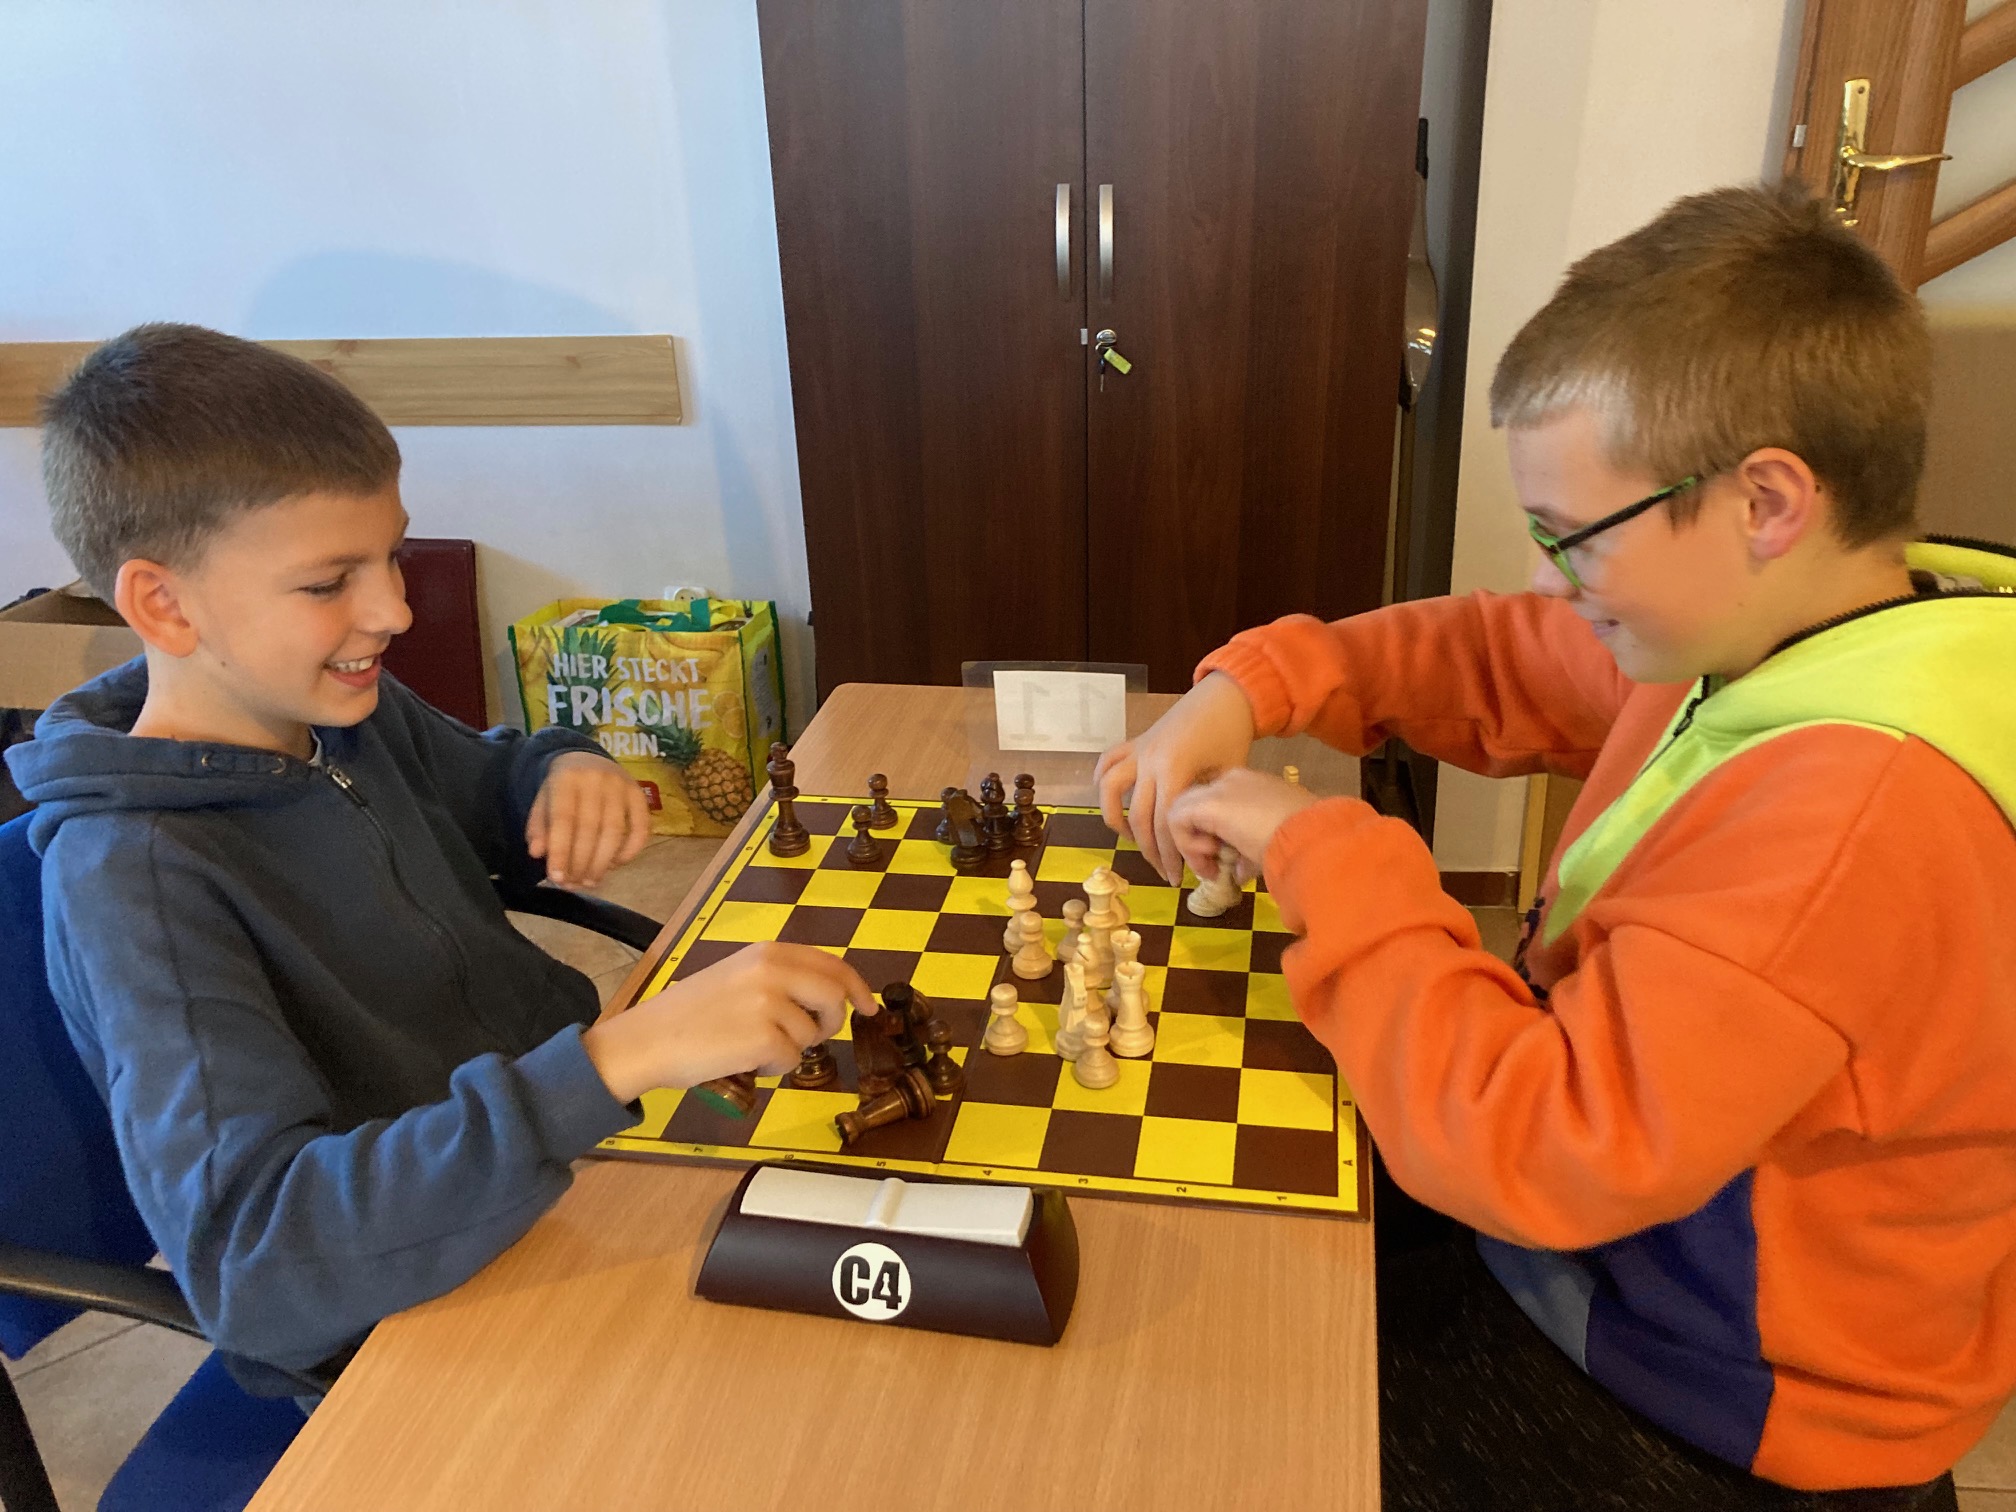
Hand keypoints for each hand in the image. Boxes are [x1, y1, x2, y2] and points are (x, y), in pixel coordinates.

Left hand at [527, 751, 650, 888]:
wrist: (588, 758)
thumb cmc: (562, 788)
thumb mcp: (543, 801)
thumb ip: (538, 827)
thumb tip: (537, 853)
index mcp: (566, 779)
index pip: (564, 819)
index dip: (561, 851)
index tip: (557, 877)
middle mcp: (595, 779)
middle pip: (591, 828)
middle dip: (582, 862)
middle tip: (575, 884)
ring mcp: (621, 785)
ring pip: (615, 832)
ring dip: (603, 862)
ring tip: (592, 881)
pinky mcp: (640, 794)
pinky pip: (641, 827)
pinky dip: (631, 850)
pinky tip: (617, 864)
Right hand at [581, 943, 875, 1103]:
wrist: (648, 1039)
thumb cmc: (688, 1014)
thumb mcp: (736, 975)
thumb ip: (779, 977)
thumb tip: (828, 994)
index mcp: (767, 952)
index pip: (831, 964)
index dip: (856, 986)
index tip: (867, 1006)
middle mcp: (772, 971)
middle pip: (835, 995)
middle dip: (833, 1021)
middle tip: (816, 1036)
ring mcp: (770, 1004)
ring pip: (812, 1034)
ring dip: (790, 1048)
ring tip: (752, 1046)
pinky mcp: (764, 1037)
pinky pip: (791, 1060)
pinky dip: (772, 1068)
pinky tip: (744, 1061)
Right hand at [1094, 672, 1256, 883]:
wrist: (1226, 696)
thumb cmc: (1232, 735)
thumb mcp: (1228, 775)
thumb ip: (1211, 808)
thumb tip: (1205, 846)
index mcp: (1175, 769)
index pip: (1165, 823)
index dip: (1172, 854)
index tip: (1180, 876)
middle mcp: (1149, 761)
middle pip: (1139, 817)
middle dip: (1151, 850)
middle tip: (1165, 872)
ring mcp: (1139, 750)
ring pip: (1110, 790)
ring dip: (1116, 819)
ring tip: (1131, 839)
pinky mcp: (1135, 741)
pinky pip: (1108, 762)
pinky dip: (1102, 782)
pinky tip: (1112, 801)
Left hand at [1165, 768, 1319, 885]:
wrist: (1311, 836)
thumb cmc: (1302, 840)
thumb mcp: (1272, 843)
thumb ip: (1249, 854)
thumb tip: (1237, 872)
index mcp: (1250, 784)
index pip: (1215, 804)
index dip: (1212, 834)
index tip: (1223, 859)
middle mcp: (1231, 780)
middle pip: (1194, 804)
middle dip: (1194, 838)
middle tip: (1209, 867)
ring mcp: (1219, 788)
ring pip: (1180, 810)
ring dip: (1188, 844)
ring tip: (1209, 867)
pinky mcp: (1210, 802)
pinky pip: (1176, 820)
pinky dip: (1185, 844)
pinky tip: (1208, 859)